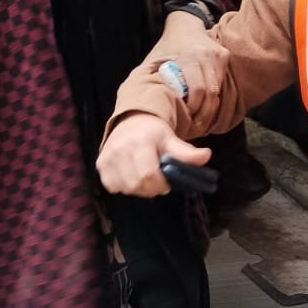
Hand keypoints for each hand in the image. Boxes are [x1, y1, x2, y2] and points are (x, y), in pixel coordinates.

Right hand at [96, 113, 212, 197]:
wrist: (131, 119)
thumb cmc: (153, 131)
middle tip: (157, 182)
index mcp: (140, 142)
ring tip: (144, 177)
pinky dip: (124, 186)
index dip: (160, 185)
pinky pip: (112, 186)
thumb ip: (186, 152)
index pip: (149, 175)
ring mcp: (107, 157)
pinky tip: (131, 177)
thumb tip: (207, 156)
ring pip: (125, 188)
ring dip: (137, 188)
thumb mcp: (171, 138)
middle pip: (136, 184)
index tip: (167, 183)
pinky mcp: (100, 164)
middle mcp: (120, 149)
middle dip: (150, 189)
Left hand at [153, 11, 228, 123]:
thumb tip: (147, 106)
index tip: (187, 121)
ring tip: (202, 122)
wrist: (184, 24)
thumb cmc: (166, 47)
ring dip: (211, 109)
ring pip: (218, 91)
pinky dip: (216, 98)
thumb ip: (151, 80)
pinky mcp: (224, 56)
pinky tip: (208, 108)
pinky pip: (222, 83)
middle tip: (196, 127)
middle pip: (210, 93)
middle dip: (204, 114)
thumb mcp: (154, 61)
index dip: (193, 109)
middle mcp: (205, 56)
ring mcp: (217, 55)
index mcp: (187, 57)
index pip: (197, 90)